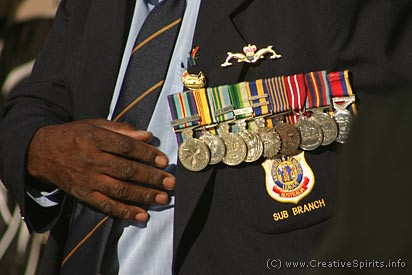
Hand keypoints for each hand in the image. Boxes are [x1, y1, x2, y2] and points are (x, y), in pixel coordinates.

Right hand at [27, 119, 174, 221]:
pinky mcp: (84, 195)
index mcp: (95, 139)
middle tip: (170, 182)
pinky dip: (125, 211)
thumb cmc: (75, 135)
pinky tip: (142, 215)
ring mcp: (87, 179)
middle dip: (151, 177)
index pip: (127, 147)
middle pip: (127, 170)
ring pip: (120, 189)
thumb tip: (148, 136)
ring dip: (144, 195)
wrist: (42, 152)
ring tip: (163, 198)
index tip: (164, 160)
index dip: (147, 154)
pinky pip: (106, 205)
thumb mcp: (95, 125)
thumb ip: (121, 130)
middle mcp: (92, 159)